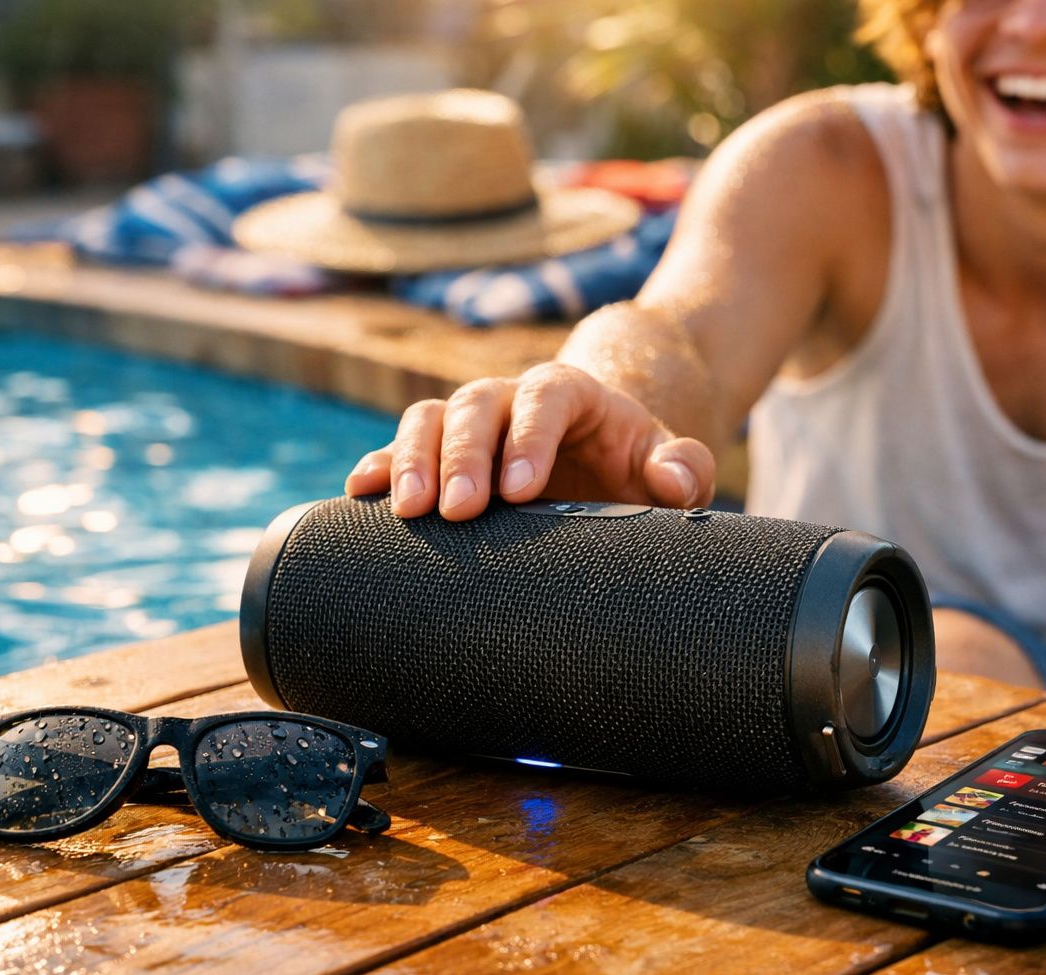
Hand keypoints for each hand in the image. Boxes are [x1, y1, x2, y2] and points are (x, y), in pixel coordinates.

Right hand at [344, 364, 716, 519]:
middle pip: (476, 405)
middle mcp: (511, 398)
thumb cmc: (635, 465)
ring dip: (412, 459)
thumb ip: (684, 468)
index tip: (520, 489)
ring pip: (429, 418)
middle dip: (462, 455)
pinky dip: (381, 467)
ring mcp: (470, 423)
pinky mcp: (440, 453)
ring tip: (408, 510)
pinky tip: (362, 494)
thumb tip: (671, 480)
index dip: (529, 436)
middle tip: (456, 511)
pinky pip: (401, 447)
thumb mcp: (668, 462)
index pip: (545, 397)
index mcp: (568, 391)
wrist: (601, 459)